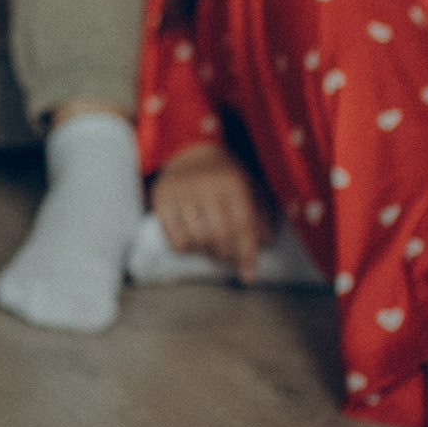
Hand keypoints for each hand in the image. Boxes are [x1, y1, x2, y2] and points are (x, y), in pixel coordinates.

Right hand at [151, 143, 267, 280]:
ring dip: (206, 251)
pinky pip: (175, 238)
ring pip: (197, 239)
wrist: (190, 150)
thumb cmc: (225, 175)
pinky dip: (186, 247)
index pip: (243, 225)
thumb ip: (260, 214)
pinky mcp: (161, 197)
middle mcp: (207, 184)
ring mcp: (182, 191)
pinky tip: (193, 240)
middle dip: (227, 254)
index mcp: (233, 181)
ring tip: (211, 247)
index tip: (249, 276)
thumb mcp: (249, 187)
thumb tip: (266, 243)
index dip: (247, 254)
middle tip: (228, 257)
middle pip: (219, 236)